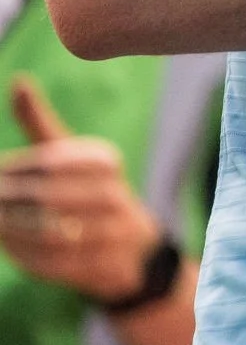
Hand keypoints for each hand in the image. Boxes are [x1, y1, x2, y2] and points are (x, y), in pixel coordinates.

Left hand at [0, 75, 165, 304]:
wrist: (134, 249)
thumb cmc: (89, 190)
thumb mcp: (72, 153)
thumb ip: (40, 122)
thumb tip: (17, 80)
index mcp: (106, 161)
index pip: (51, 160)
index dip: (14, 168)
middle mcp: (114, 194)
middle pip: (47, 196)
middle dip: (7, 199)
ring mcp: (110, 232)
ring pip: (49, 231)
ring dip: (11, 229)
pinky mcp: (100, 264)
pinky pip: (54, 261)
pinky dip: (23, 254)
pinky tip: (6, 245)